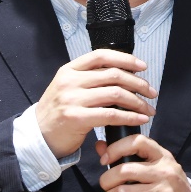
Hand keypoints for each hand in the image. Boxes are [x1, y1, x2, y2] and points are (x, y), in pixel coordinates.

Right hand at [34, 49, 156, 157]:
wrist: (39, 136)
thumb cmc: (58, 112)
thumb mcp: (68, 88)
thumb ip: (89, 80)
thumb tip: (122, 76)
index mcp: (69, 70)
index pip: (101, 56)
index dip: (125, 59)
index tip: (142, 66)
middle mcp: (70, 81)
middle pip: (113, 75)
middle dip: (138, 83)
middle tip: (151, 92)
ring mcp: (72, 99)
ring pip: (115, 94)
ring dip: (137, 101)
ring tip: (148, 109)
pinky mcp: (77, 118)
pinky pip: (111, 114)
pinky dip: (130, 117)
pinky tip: (140, 120)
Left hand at [96, 135, 190, 191]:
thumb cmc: (167, 186)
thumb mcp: (154, 166)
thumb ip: (128, 155)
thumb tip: (100, 146)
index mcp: (162, 156)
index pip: (137, 142)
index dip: (116, 148)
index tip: (105, 159)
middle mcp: (164, 172)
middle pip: (125, 170)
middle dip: (107, 180)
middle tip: (105, 185)